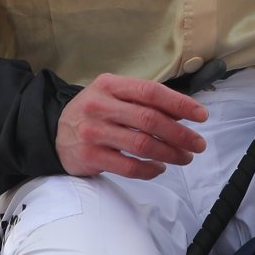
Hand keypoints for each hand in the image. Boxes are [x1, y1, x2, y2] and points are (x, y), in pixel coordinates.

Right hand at [56, 74, 206, 179]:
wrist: (53, 131)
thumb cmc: (95, 112)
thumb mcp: (113, 95)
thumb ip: (143, 102)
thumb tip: (182, 116)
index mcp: (110, 85)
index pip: (151, 92)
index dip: (180, 104)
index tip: (201, 116)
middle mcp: (100, 106)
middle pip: (150, 120)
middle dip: (181, 134)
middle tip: (198, 144)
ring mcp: (93, 132)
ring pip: (141, 145)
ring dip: (170, 153)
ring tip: (184, 158)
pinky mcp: (89, 156)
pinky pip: (127, 166)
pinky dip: (149, 169)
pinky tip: (160, 168)